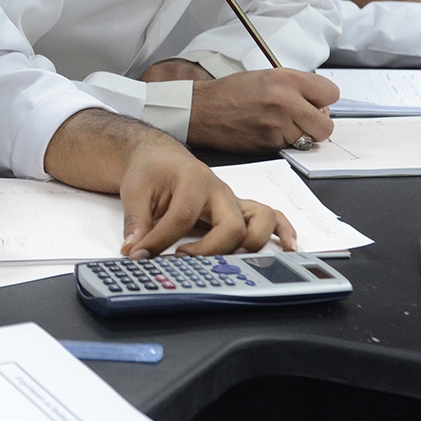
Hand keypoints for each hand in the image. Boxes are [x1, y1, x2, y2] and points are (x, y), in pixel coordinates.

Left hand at [41, 107, 293, 256]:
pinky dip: (282, 231)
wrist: (161, 157)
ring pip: (259, 221)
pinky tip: (286, 247)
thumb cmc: (151, 171)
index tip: (141, 254)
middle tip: (183, 260)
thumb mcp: (134, 190)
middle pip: (230, 226)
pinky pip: (271, 216)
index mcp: (194, 179)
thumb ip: (136, 221)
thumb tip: (134, 249)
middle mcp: (220, 189)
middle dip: (210, 250)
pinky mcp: (239, 209)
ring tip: (235, 263)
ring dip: (251, 244)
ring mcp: (233, 200)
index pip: (182, 216)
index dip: (161, 240)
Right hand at [179, 69, 337, 151]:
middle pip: (326, 125)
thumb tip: (319, 104)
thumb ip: (297, 87)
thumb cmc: (232, 92)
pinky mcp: (269, 144)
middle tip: (304, 119)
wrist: (203, 110)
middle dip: (318, 124)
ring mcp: (277, 125)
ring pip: (309, 140)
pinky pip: (290, 147)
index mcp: (286, 80)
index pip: (331, 94)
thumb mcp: (267, 76)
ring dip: (299, 134)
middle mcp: (285, 102)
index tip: (316, 103)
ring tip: (280, 124)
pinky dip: (283, 141)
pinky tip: (268, 131)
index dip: (324, 100)